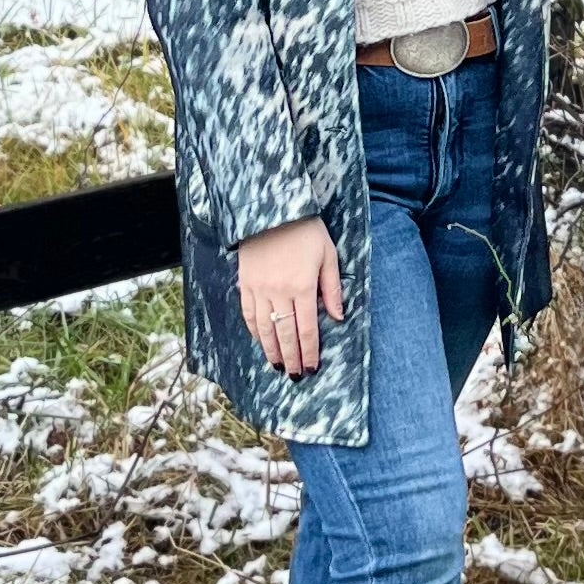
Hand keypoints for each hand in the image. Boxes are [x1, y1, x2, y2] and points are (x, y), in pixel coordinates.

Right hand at [237, 218, 344, 379]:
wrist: (272, 208)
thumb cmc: (305, 230)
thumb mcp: (328, 255)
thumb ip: (332, 288)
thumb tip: (337, 316)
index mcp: (302, 286)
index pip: (306, 329)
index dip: (309, 352)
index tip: (312, 367)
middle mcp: (279, 291)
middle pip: (285, 334)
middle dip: (291, 358)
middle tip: (296, 375)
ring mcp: (259, 288)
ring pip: (264, 328)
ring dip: (271, 350)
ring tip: (278, 365)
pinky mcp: (245, 282)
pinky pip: (248, 313)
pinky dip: (254, 331)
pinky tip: (260, 341)